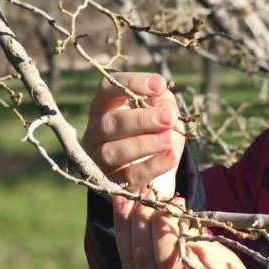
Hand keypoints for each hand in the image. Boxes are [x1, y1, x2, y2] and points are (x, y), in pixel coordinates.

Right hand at [81, 72, 184, 196]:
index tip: (159, 85)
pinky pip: (130, 176)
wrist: (154, 172)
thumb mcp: (160, 111)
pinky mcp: (112, 183)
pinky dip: (153, 166)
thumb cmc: (154, 131)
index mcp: (104, 107)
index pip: (108, 89)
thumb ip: (163, 102)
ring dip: (144, 144)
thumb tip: (163, 100)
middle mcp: (96, 132)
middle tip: (169, 118)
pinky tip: (172, 156)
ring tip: (169, 138)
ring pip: (114, 152)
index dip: (131, 84)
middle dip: (141, 120)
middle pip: (110, 124)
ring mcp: (100, 159)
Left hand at [113, 193, 254, 268]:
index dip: (164, 229)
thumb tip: (175, 217)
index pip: (169, 261)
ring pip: (129, 267)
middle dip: (141, 223)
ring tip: (124, 199)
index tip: (169, 203)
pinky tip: (126, 223)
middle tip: (144, 195)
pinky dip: (126, 246)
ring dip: (126, 230)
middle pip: (143, 262)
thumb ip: (200, 246)